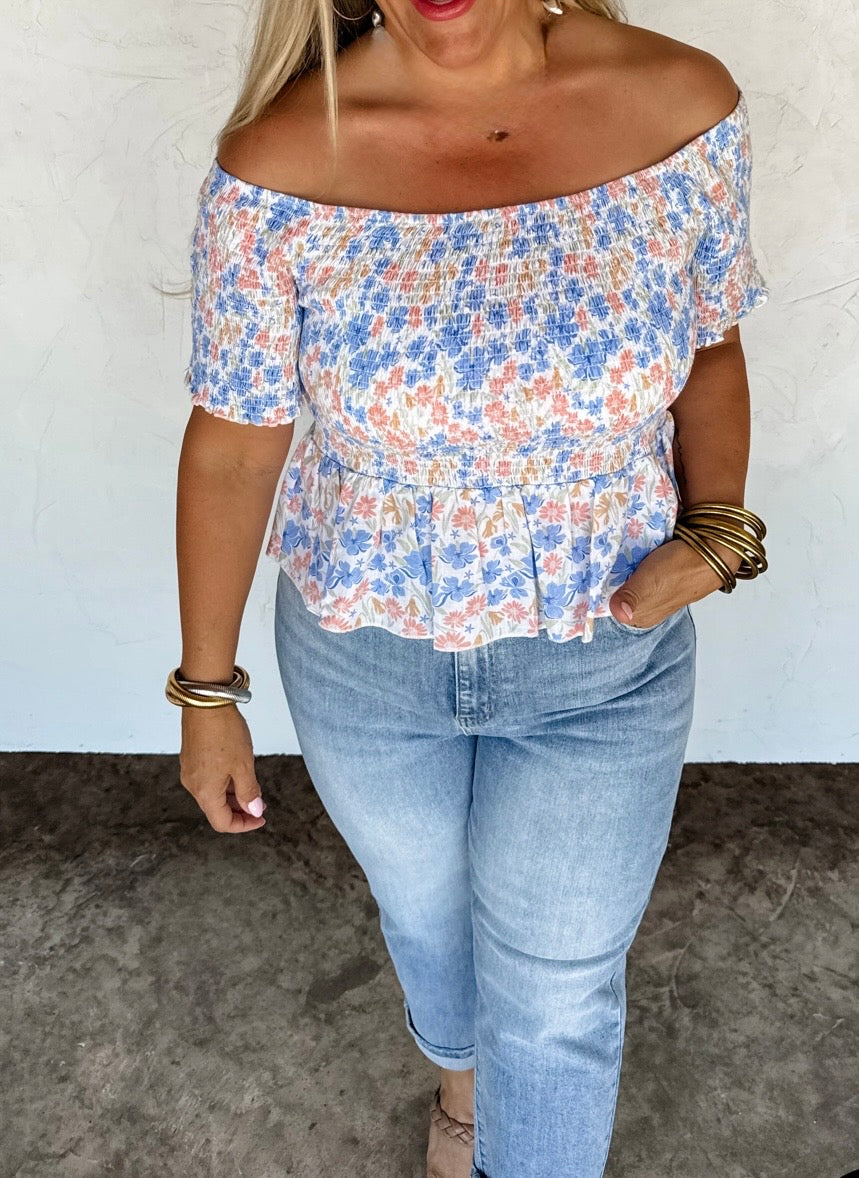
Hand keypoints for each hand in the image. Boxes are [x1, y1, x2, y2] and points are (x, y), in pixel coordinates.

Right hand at [179, 704, 266, 833]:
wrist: (206, 701)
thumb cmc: (224, 732)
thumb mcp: (244, 766)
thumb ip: (249, 792)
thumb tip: (254, 811)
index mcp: (205, 792)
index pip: (223, 822)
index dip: (244, 825)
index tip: (261, 818)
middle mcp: (193, 785)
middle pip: (216, 809)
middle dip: (239, 810)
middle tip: (260, 803)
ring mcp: (190, 770)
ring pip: (212, 794)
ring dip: (232, 795)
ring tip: (252, 785)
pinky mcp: (191, 758)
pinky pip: (208, 779)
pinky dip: (224, 782)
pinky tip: (238, 770)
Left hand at [609, 536, 743, 628]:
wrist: (714, 547)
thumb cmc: (682, 566)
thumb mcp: (651, 582)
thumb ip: (632, 597)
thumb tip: (618, 613)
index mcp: (643, 616)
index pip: (610, 607)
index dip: (600, 592)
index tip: (590, 575)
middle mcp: (648, 607)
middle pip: (617, 593)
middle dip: (609, 580)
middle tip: (599, 561)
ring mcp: (655, 590)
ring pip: (628, 580)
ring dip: (621, 568)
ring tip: (612, 554)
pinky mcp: (662, 574)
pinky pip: (639, 569)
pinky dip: (634, 560)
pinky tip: (630, 550)